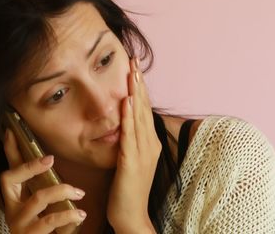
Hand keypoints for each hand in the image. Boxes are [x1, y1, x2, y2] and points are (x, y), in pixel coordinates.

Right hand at [0, 129, 86, 233]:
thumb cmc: (49, 229)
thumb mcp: (48, 206)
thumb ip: (49, 188)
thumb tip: (55, 163)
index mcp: (15, 199)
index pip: (9, 171)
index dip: (9, 152)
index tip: (11, 131)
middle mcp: (12, 209)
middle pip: (9, 178)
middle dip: (30, 165)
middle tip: (50, 159)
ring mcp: (19, 223)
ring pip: (38, 197)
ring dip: (62, 191)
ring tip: (80, 192)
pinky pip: (50, 220)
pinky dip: (68, 215)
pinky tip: (80, 214)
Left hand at [106, 57, 160, 232]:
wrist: (130, 214)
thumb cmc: (128, 188)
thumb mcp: (131, 160)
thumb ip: (130, 141)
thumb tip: (125, 123)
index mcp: (149, 142)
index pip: (144, 109)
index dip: (140, 88)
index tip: (135, 68)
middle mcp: (149, 144)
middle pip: (144, 108)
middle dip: (139, 83)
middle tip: (135, 60)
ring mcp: (142, 153)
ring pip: (139, 117)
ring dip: (135, 93)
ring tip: (132, 73)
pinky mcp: (132, 162)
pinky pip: (129, 136)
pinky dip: (129, 117)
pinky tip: (127, 102)